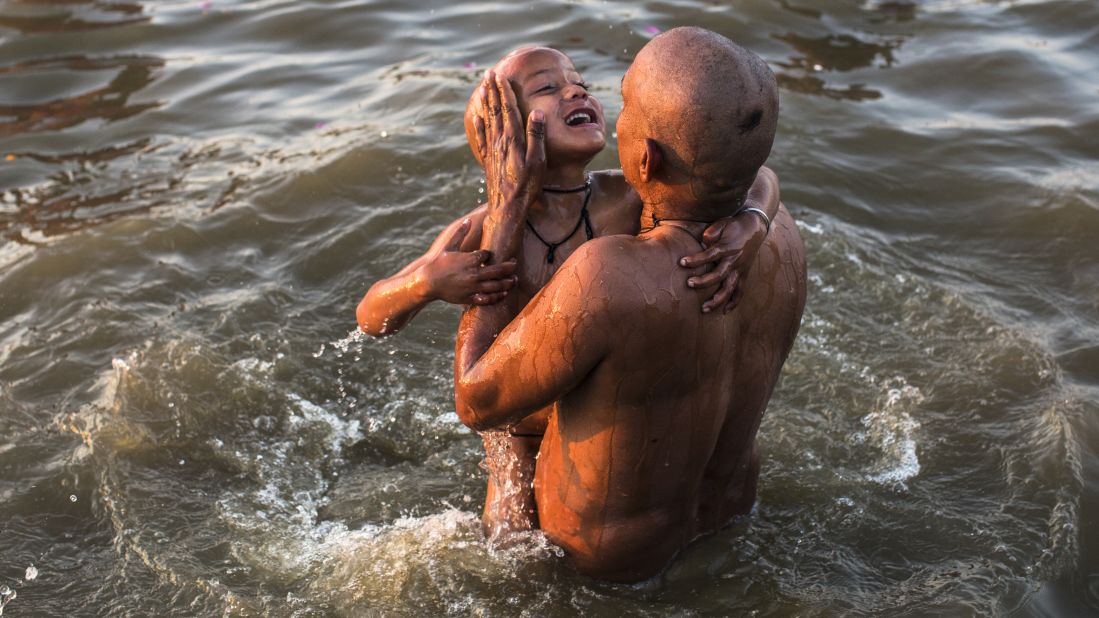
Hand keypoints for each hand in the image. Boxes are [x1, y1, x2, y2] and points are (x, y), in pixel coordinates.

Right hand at [422, 218, 517, 304]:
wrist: (428, 283)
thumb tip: (468, 220)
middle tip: (515, 264)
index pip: (487, 255)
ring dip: (507, 283)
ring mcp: (473, 287)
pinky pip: (487, 299)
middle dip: (509, 267)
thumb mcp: (448, 246)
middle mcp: (473, 274)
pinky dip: (497, 297)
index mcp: (469, 260)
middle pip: (497, 270)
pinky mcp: (470, 298)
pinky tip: (503, 293)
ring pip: (496, 286)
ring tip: (514, 280)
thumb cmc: (438, 263)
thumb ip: (460, 233)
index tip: (489, 254)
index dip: (489, 254)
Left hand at [471, 71, 545, 258]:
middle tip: (489, 75)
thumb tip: (536, 113)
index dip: (504, 92)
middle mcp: (500, 141)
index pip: (508, 109)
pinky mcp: (489, 160)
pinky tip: (478, 117)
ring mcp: (492, 150)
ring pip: (488, 120)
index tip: (501, 77)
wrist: (507, 208)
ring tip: (484, 88)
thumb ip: (536, 136)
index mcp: (513, 139)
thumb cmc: (526, 186)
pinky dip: (480, 125)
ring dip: (487, 103)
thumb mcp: (538, 161)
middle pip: (496, 111)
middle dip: (493, 92)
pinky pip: (482, 138)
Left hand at [680, 213, 767, 312]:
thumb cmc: (734, 225)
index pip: (710, 255)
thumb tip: (703, 243)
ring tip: (704, 309)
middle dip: (704, 281)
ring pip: (730, 289)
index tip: (682, 262)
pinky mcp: (744, 275)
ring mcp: (740, 270)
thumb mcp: (722, 223)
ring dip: (718, 300)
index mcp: (728, 248)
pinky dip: (734, 302)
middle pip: (719, 275)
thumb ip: (711, 233)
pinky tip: (725, 311)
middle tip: (689, 283)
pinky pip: (740, 291)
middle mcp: (735, 261)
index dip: (696, 260)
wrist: (755, 227)